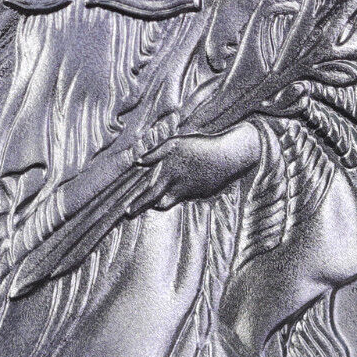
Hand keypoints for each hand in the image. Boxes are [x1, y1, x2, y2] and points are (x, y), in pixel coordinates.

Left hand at [131, 124, 260, 211]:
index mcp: (171, 176)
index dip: (138, 204)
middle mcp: (180, 187)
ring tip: (161, 192)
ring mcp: (192, 191)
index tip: (127, 212)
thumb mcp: (176, 143)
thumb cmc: (201, 146)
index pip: (150, 194)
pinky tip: (192, 177)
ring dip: (165, 198)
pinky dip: (184, 188)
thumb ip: (156, 153)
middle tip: (131, 211)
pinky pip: (189, 192)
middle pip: (160, 202)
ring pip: (173, 199)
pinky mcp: (203, 191)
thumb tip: (139, 161)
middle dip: (145, 206)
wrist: (230, 155)